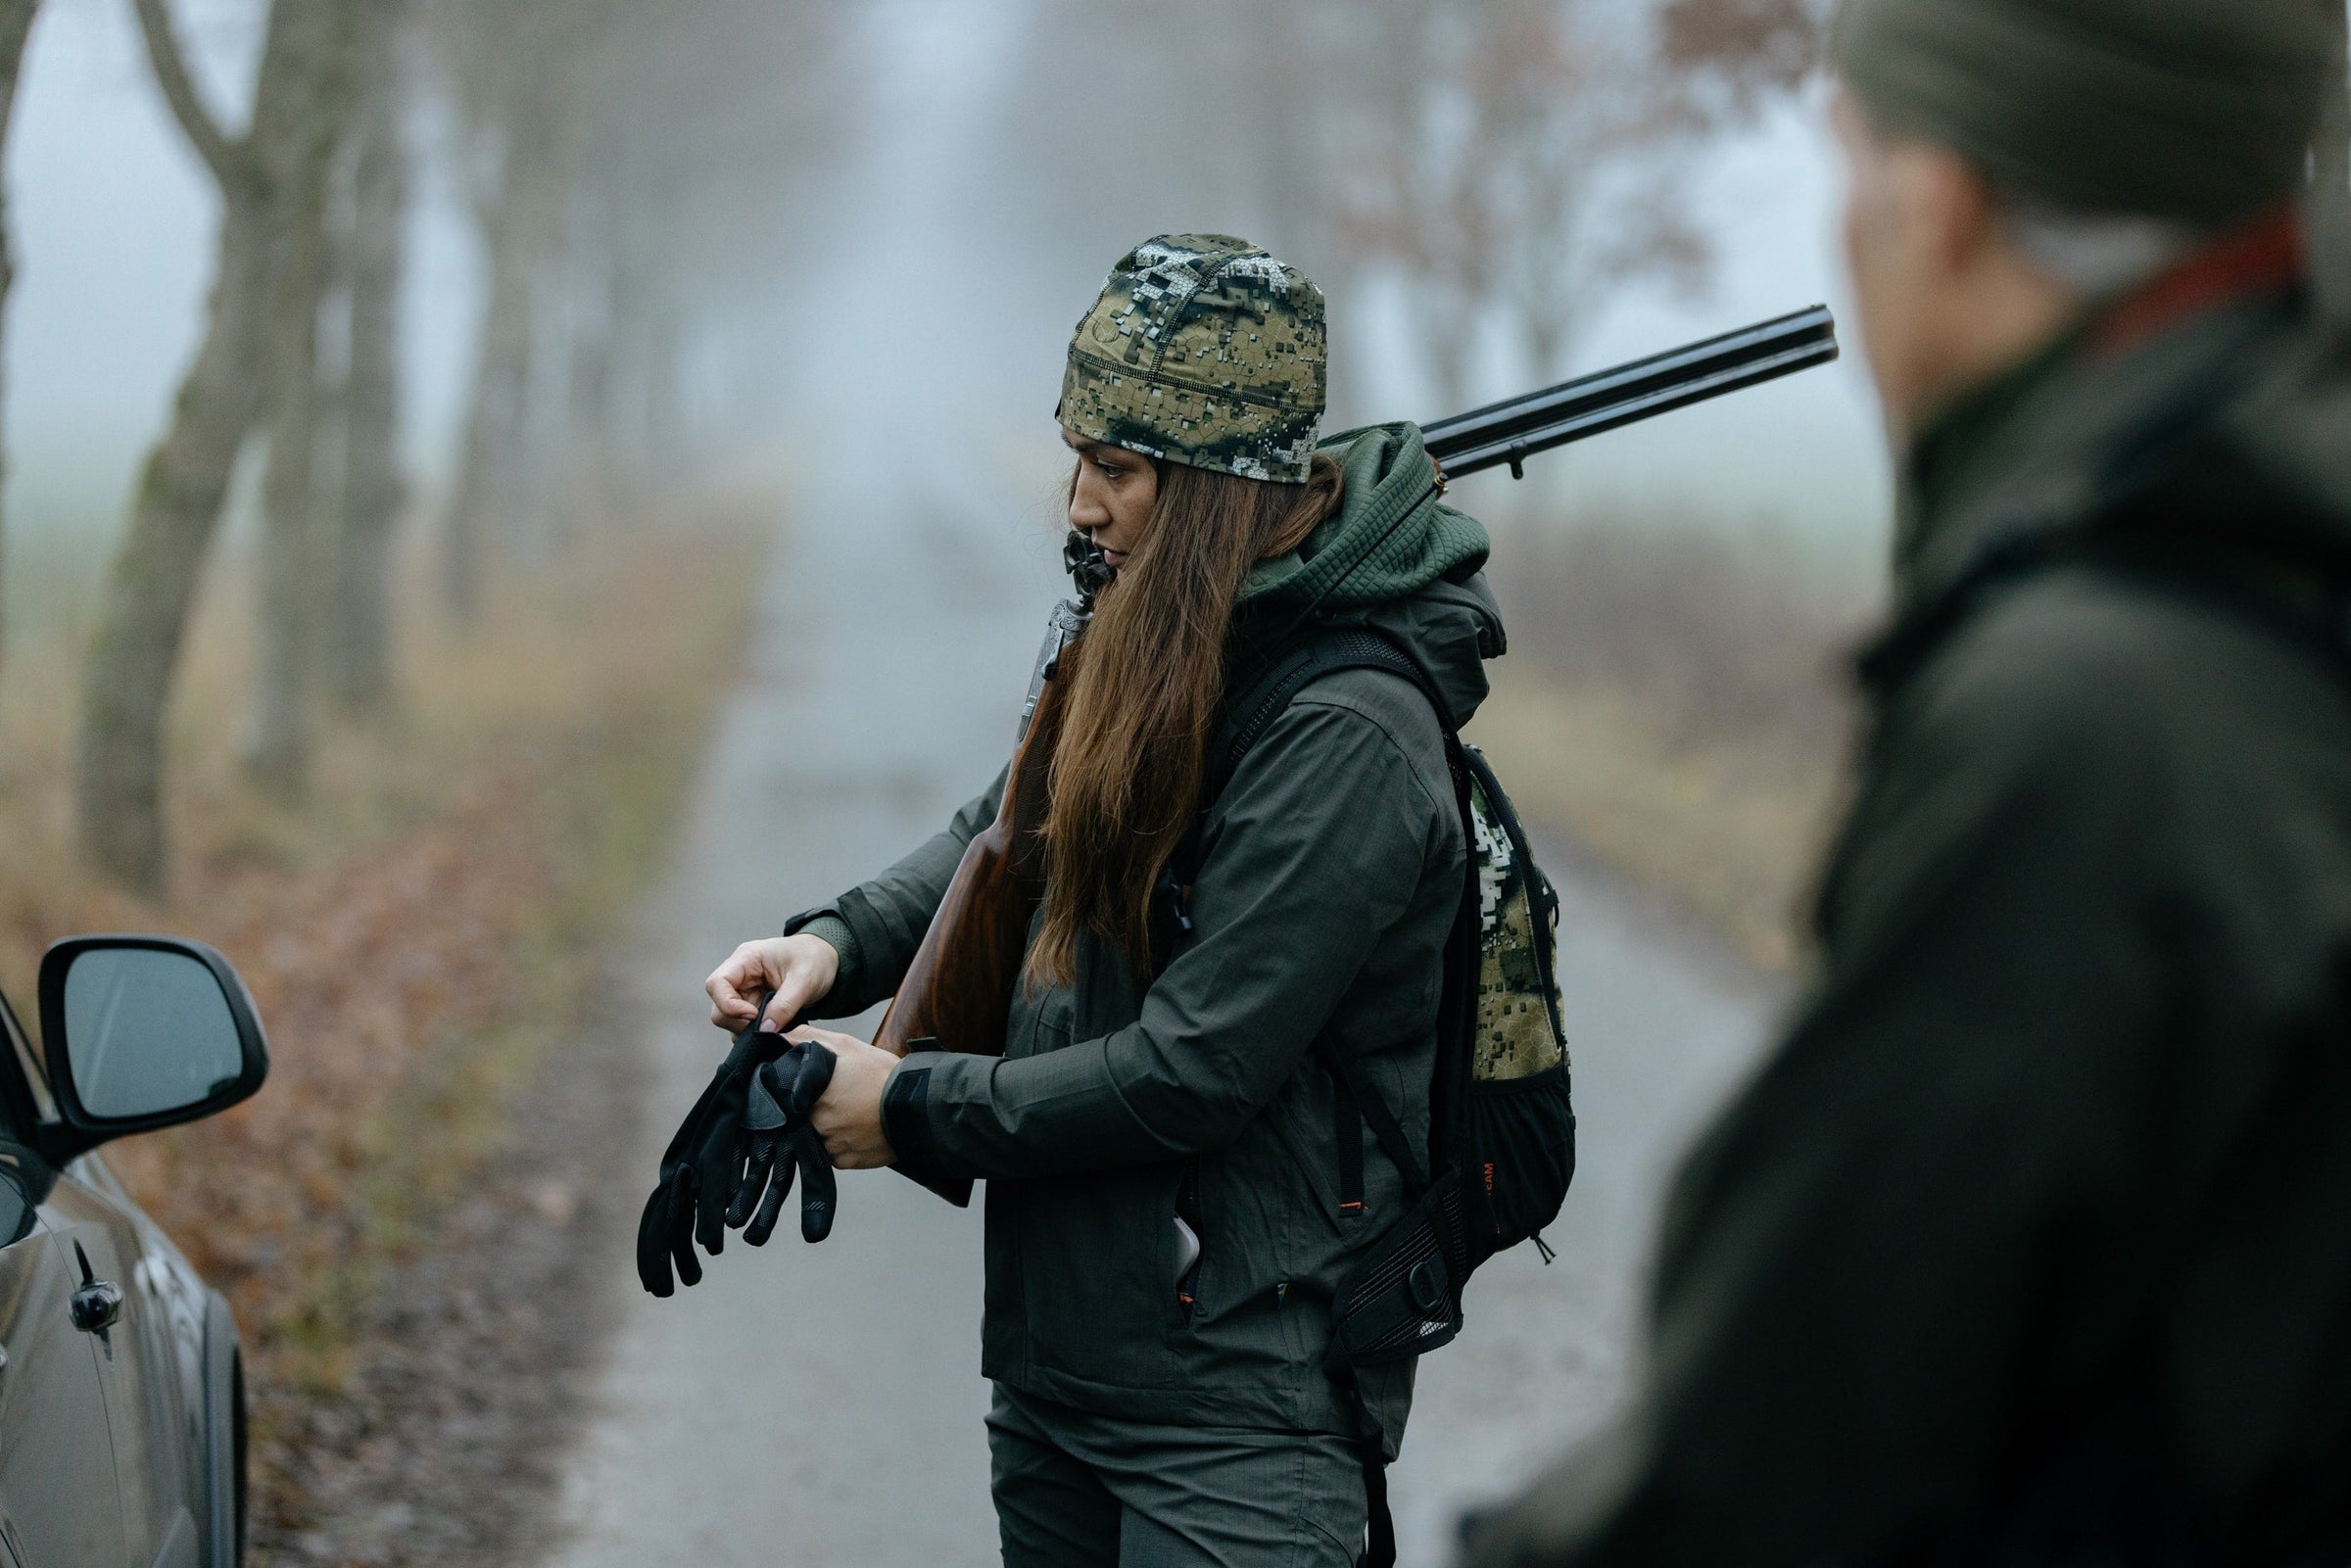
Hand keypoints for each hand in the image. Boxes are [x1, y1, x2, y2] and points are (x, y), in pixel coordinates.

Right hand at [707, 934, 838, 1031]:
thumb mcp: (805, 979)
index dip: (728, 1005)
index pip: (716, 984)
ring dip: (748, 1030)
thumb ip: (785, 1005)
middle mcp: (739, 976)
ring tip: (777, 1027)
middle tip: (769, 1027)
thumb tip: (764, 1031)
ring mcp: (745, 992)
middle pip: (719, 1006)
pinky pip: (743, 1026)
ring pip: (729, 1020)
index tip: (754, 1015)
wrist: (828, 960)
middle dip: (739, 1022)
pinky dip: (756, 1033)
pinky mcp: (753, 1006)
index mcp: (746, 959)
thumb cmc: (815, 959)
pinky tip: (776, 1030)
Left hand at [790, 1026, 896, 1168]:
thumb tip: (781, 1037)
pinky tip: (857, 1129)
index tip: (815, 1088)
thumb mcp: (846, 1045)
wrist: (917, 1106)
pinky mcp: (844, 1162)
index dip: (800, 1092)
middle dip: (814, 1109)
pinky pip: (833, 1153)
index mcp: (811, 1095)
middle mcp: (816, 1124)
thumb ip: (809, 1037)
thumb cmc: (882, 1075)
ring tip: (849, 1114)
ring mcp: (829, 1146)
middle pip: (802, 1118)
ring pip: (817, 1137)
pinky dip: (841, 1143)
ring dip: (828, 1127)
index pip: (788, 1096)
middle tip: (839, 1099)